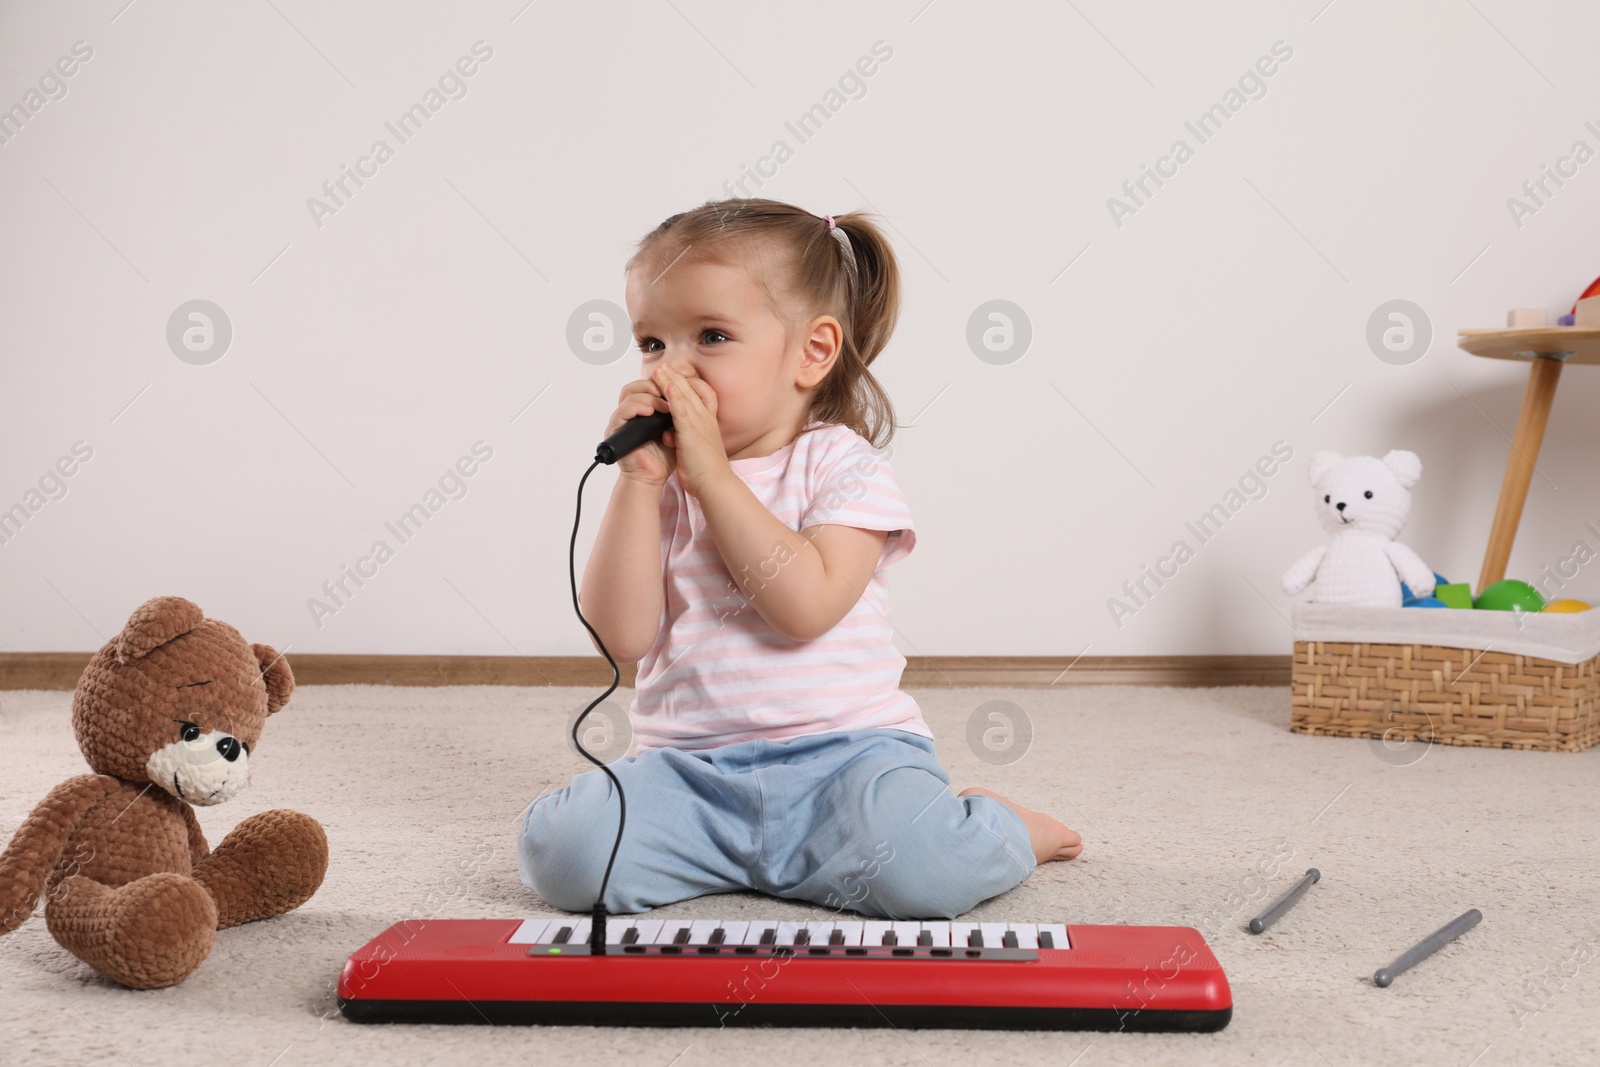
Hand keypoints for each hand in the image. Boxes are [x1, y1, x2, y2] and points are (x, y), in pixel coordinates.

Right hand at [605, 378, 672, 486]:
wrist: (654, 477)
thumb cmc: (665, 455)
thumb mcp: (676, 429)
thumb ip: (677, 411)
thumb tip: (686, 390)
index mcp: (644, 409)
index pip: (646, 386)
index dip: (660, 381)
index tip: (676, 384)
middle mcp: (630, 412)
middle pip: (635, 386)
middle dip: (652, 386)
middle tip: (668, 392)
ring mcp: (621, 421)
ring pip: (628, 396)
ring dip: (647, 397)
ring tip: (664, 406)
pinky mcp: (614, 430)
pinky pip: (620, 413)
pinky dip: (635, 408)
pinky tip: (648, 411)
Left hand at [652, 363, 728, 497]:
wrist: (715, 482)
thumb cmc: (706, 469)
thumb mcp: (698, 447)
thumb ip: (686, 436)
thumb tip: (671, 434)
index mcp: (709, 421)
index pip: (703, 394)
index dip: (690, 383)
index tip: (678, 375)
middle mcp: (706, 418)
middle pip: (692, 390)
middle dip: (677, 376)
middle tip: (664, 365)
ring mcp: (699, 423)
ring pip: (685, 396)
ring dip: (671, 381)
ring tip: (660, 369)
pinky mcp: (691, 432)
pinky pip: (681, 411)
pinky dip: (674, 397)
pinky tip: (666, 387)